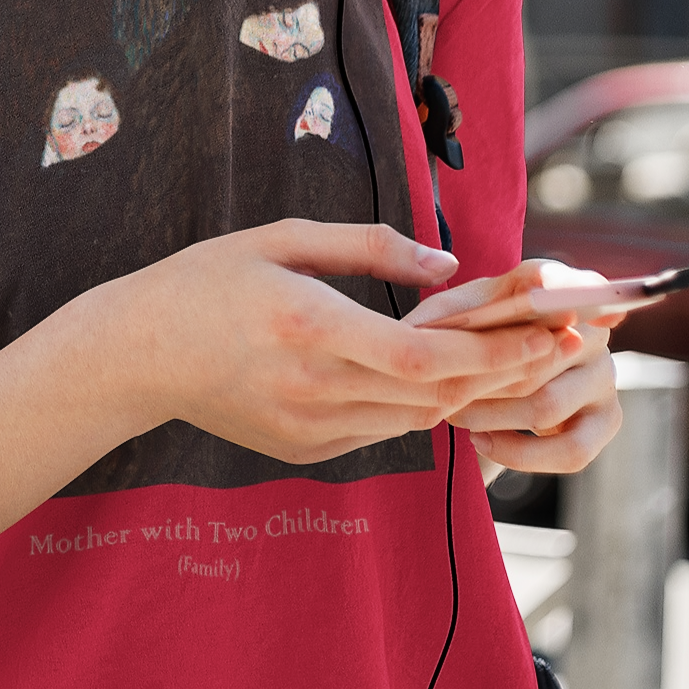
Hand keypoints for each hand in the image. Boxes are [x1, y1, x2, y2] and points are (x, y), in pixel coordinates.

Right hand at [113, 221, 582, 465]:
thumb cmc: (207, 281)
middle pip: (434, 396)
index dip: (492, 355)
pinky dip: (417, 406)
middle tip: (554, 346)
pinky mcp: (303, 450)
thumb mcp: (282, 239)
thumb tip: (447, 264)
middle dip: (502, 373)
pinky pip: (381, 431)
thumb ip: (368, 247)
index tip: (543, 335)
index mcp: (310, 326)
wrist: (135, 354)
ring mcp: (308, 429)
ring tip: (513, 358)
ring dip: (466, 393)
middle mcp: (314, 388)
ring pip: (415, 420)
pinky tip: (439, 379)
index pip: (423, 358)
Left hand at [418, 260, 624, 472]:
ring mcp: (603, 373)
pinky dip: (520, 453)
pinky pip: (572, 450)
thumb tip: (419, 331)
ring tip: (455, 415)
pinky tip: (484, 442)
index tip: (547, 297)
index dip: (559, 287)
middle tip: (441, 387)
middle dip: (484, 376)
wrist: (502, 377)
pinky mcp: (607, 419)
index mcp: (555, 288)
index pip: (560, 281)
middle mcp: (588, 327)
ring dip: (493, 415)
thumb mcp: (455, 316)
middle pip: (540, 354)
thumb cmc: (474, 335)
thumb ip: (445, 315)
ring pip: (548, 404)